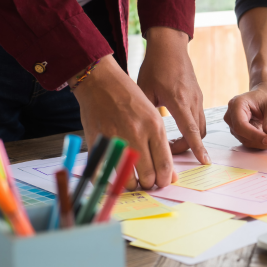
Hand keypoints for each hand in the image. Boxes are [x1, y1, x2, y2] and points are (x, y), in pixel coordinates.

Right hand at [72, 55, 176, 189]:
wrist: (100, 82)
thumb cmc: (129, 98)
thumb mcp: (152, 116)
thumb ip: (161, 145)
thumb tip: (169, 174)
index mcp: (154, 126)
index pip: (164, 164)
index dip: (165, 179)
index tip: (163, 182)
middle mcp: (137, 134)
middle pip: (148, 175)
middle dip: (150, 184)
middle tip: (148, 183)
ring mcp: (116, 139)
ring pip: (127, 178)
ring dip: (132, 185)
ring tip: (133, 182)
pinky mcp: (97, 142)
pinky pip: (103, 173)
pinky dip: (109, 181)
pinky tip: (113, 180)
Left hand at [137, 27, 209, 164]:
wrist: (170, 46)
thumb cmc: (155, 66)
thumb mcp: (144, 90)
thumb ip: (146, 113)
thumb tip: (140, 134)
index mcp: (179, 101)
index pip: (192, 131)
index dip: (198, 148)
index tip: (204, 161)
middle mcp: (193, 101)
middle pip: (198, 133)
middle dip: (187, 146)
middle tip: (169, 150)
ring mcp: (198, 98)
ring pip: (201, 126)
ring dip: (191, 137)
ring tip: (172, 140)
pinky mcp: (199, 95)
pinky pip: (199, 116)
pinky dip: (192, 127)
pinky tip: (177, 125)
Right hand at [224, 82, 266, 148]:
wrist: (264, 94)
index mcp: (236, 105)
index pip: (241, 126)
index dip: (255, 136)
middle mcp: (231, 117)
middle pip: (245, 136)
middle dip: (264, 140)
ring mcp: (234, 126)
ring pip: (249, 142)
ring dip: (266, 142)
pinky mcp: (241, 133)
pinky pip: (252, 142)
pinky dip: (265, 141)